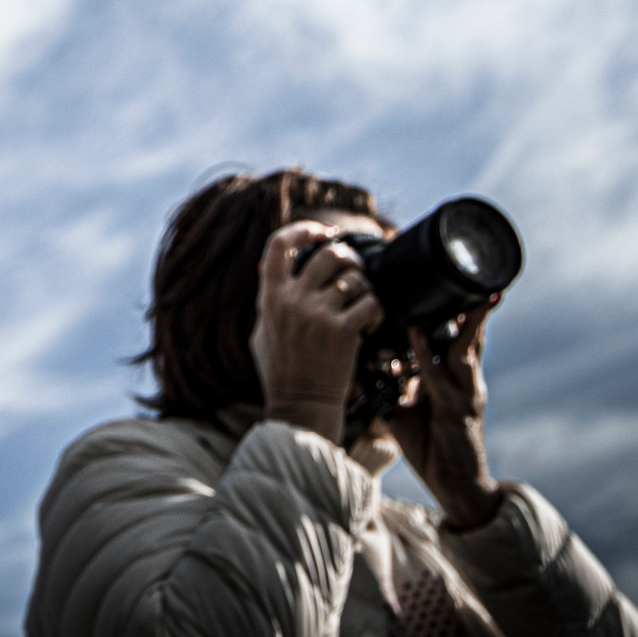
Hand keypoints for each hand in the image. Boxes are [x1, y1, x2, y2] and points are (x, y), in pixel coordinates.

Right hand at [250, 222, 382, 445]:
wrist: (301, 407)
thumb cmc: (281, 371)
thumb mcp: (261, 330)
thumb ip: (265, 298)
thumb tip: (264, 266)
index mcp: (270, 296)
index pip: (279, 243)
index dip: (304, 229)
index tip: (323, 232)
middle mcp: (293, 300)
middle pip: (328, 253)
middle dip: (348, 256)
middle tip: (354, 269)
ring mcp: (318, 314)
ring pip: (354, 277)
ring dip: (365, 285)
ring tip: (363, 302)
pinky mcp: (343, 331)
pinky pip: (370, 301)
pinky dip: (376, 309)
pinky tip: (370, 323)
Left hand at [384, 294, 504, 529]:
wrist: (457, 487)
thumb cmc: (431, 445)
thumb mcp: (403, 409)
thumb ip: (385, 384)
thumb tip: (356, 363)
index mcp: (452, 376)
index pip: (456, 335)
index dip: (452, 311)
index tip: (442, 283)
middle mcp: (464, 380)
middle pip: (470, 334)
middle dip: (471, 306)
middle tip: (463, 275)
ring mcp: (465, 394)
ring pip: (465, 348)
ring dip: (460, 322)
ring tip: (458, 295)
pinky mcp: (459, 411)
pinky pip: (440, 376)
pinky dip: (427, 354)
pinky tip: (417, 333)